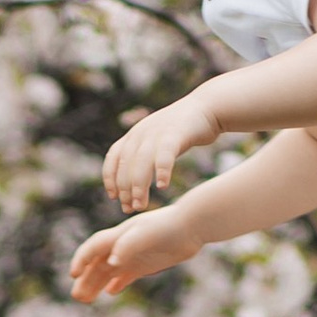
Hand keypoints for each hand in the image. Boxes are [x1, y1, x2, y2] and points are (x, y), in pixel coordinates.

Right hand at [70, 205, 195, 302]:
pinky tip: (111, 292)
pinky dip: (117, 283)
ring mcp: (133, 255)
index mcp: (119, 235)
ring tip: (85, 300)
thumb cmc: (168, 226)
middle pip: (98, 263)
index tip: (74, 275)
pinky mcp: (145, 264)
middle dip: (85, 279)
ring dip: (96, 284)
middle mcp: (122, 246)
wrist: (192, 225)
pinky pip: (126, 275)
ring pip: (109, 271)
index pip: (94, 247)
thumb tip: (111, 263)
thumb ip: (127, 246)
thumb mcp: (146, 234)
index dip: (82, 259)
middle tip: (76, 296)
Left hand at [102, 85, 222, 214]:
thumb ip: (143, 159)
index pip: (114, 157)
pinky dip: (161, 171)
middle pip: (126, 164)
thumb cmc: (181, 132)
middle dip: (125, 189)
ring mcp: (157, 132)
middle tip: (129, 209)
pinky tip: (162, 187)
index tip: (113, 197)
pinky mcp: (175, 134)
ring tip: (140, 205)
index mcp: (134, 135)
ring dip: (138, 186)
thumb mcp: (155, 142)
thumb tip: (131, 187)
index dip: (110, 178)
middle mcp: (142, 133)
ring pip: (141, 162)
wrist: (206, 107)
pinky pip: (164, 155)